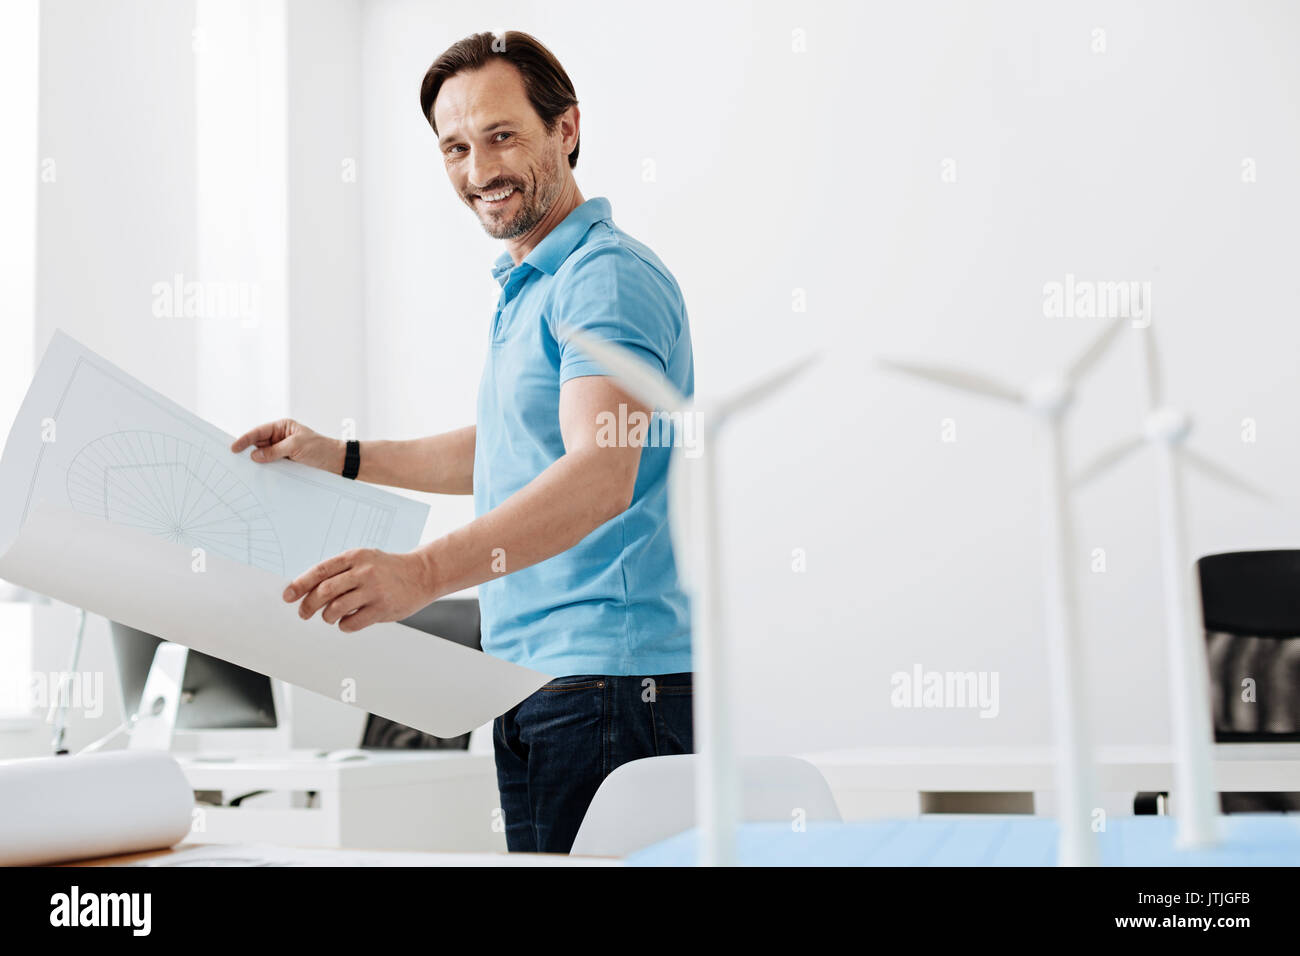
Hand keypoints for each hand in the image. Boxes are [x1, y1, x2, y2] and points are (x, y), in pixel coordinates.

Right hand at [230, 418, 344, 473]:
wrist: (336, 461)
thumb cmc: (320, 448)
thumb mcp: (296, 446)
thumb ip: (275, 451)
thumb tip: (255, 455)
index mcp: (282, 427)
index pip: (259, 432)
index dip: (245, 439)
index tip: (234, 447)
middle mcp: (280, 438)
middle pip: (258, 444)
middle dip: (248, 451)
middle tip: (235, 460)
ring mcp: (282, 451)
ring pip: (264, 456)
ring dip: (257, 463)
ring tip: (246, 469)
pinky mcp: (286, 463)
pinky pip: (272, 466)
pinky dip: (266, 470)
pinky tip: (261, 475)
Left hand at [284, 548, 435, 632]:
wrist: (422, 574)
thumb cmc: (388, 569)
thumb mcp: (364, 560)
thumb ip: (340, 571)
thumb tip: (308, 589)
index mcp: (355, 556)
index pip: (320, 570)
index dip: (300, 584)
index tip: (288, 596)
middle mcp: (364, 571)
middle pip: (324, 591)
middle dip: (308, 605)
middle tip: (304, 613)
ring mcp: (374, 590)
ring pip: (335, 609)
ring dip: (327, 616)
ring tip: (330, 616)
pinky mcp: (383, 608)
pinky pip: (352, 623)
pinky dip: (344, 625)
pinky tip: (347, 621)